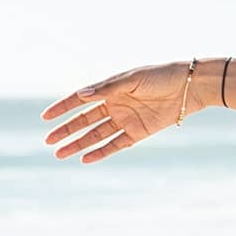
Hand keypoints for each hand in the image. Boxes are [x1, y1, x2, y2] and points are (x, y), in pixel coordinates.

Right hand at [39, 61, 199, 163]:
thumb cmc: (161, 76)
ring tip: (60, 153)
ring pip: (96, 135)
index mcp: (111, 89)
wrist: (190, 87)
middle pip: (85, 121)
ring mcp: (126, 120)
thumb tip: (80, 95)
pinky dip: (101, 152)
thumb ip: (107, 89)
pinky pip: (116, 144)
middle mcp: (115, 105)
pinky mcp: (138, 133)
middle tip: (48, 141)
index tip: (45, 117)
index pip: (80, 100)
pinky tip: (85, 159)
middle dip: (67, 130)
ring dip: (79, 144)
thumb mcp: (132, 79)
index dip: (62, 108)